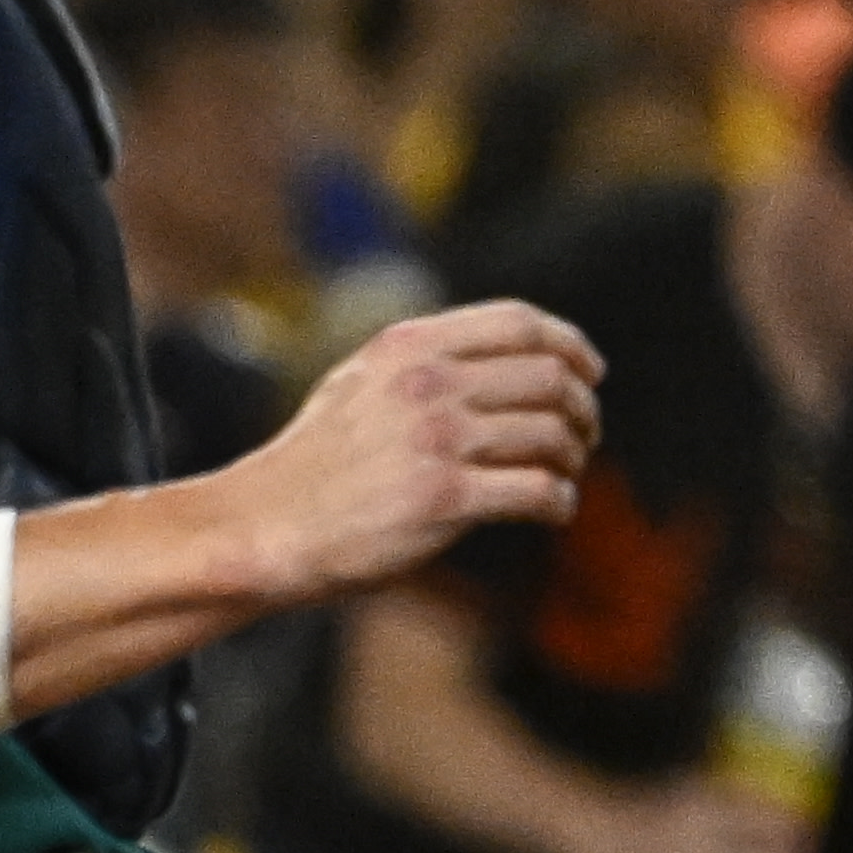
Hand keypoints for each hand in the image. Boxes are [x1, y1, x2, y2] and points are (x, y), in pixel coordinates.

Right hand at [223, 299, 601, 599]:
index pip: (521, 324)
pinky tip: (552, 512)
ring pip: (551, 435)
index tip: (590, 373)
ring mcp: (436, 441)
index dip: (571, 345)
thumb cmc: (312, 465)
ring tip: (563, 476)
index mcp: (407, 347)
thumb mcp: (357, 383)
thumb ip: (422, 361)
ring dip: (572, 459)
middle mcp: (425, 385)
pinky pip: (537, 491)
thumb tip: (507, 358)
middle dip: (581, 409)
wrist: (262, 528)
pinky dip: (559, 503)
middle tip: (582, 437)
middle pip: (549, 378)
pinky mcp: (442, 499)